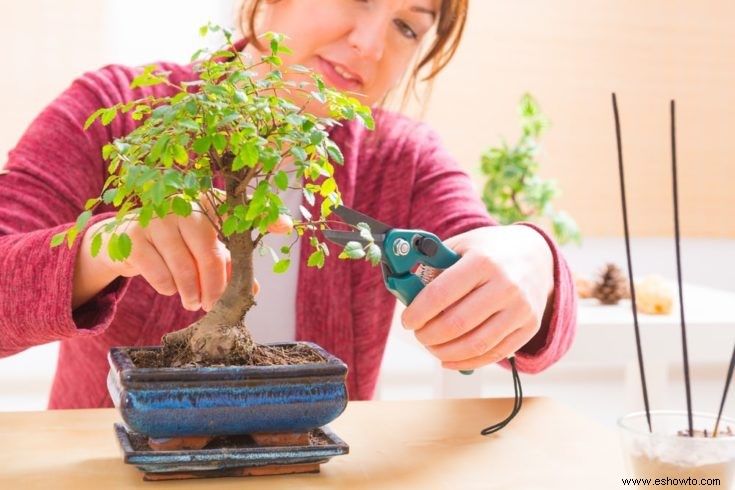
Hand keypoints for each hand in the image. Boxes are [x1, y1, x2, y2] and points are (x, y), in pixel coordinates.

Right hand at [72, 203, 292, 309]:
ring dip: (192, 294)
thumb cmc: (174, 243)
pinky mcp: (134, 237)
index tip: (285, 227)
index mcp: (205, 201)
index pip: (236, 209)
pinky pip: (162, 276)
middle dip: (215, 286)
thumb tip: (253, 288)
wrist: (122, 240)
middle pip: (210, 253)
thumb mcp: (203, 249)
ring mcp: (156, 218)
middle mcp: (182, 203)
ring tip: (193, 302)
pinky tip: (170, 287)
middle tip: (213, 304)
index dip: (261, 216)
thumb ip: (228, 264)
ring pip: (185, 269)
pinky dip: (169, 289)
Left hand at [400, 225, 553, 370]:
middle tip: (419, 334)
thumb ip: (435, 267)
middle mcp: (505, 285)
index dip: (418, 312)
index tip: (407, 321)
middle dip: (429, 335)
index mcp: (483, 261)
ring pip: (476, 345)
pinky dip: (467, 362)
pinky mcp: (529, 327)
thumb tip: (407, 294)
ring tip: (432, 347)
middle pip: (457, 324)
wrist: (536, 256)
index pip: (441, 294)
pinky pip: (494, 354)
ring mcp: (520, 308)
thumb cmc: (489, 251)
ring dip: (445, 352)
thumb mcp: (461, 246)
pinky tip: (449, 359)